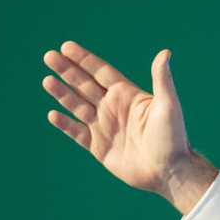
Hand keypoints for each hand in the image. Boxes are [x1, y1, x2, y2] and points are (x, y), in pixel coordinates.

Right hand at [42, 41, 217, 213]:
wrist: (169, 172)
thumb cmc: (172, 138)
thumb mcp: (168, 105)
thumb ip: (161, 79)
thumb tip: (165, 53)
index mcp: (127, 95)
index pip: (101, 72)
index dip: (84, 59)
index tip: (66, 47)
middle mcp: (113, 107)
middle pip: (84, 84)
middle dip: (67, 71)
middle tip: (49, 56)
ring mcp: (104, 127)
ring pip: (77, 106)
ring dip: (62, 93)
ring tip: (46, 80)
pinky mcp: (99, 147)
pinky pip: (77, 133)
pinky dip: (65, 124)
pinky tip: (53, 114)